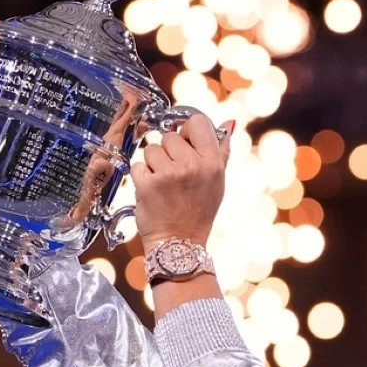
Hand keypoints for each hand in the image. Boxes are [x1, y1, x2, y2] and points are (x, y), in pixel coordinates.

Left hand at [133, 114, 234, 248]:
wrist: (179, 244)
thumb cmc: (198, 213)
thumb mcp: (217, 182)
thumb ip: (222, 151)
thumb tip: (227, 124)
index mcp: (212, 163)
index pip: (197, 122)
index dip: (188, 131)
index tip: (185, 145)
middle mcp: (191, 166)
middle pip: (170, 136)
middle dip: (169, 152)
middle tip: (175, 175)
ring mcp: (168, 174)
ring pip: (151, 149)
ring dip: (153, 164)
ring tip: (163, 184)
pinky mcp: (146, 184)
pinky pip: (138, 164)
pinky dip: (141, 176)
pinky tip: (152, 191)